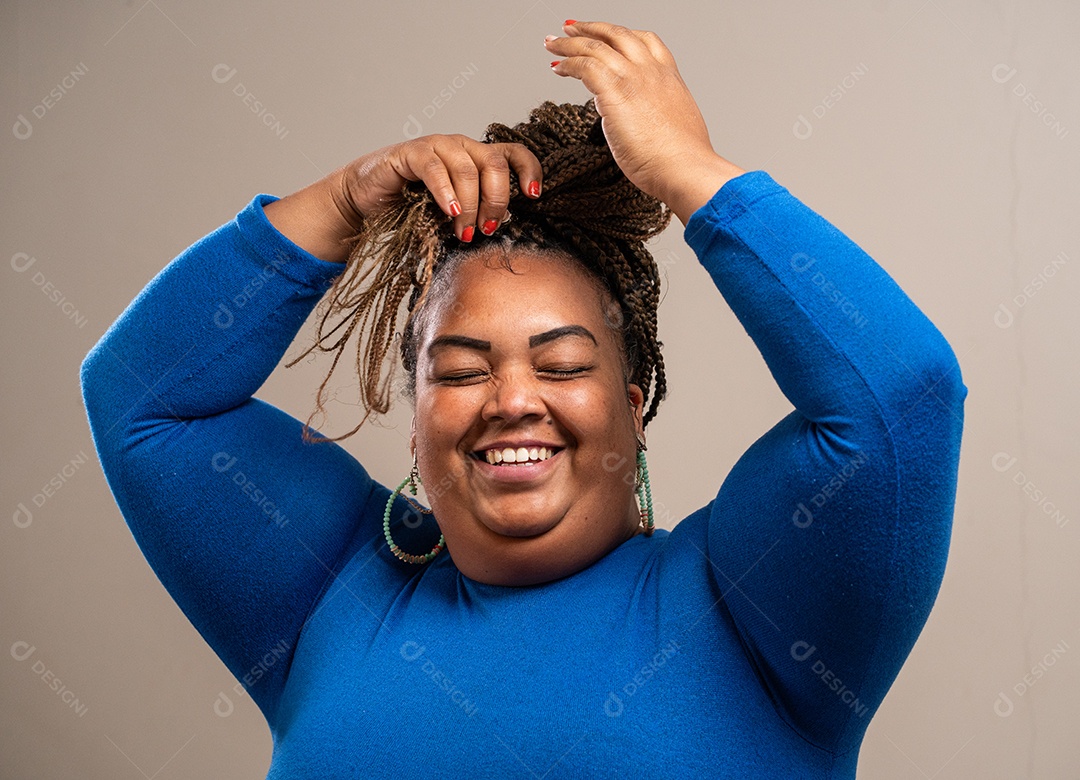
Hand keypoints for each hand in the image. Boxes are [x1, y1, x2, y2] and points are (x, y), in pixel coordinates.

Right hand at [338, 135, 542, 241]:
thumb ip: (476, 213)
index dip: (528, 171)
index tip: (533, 196)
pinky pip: (435, 169)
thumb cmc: (411, 206)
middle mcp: (461, 146)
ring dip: (471, 206)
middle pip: (494, 164)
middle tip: (487, 228)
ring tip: (462, 230)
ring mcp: (436, 147)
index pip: (513, 154)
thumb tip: (499, 228)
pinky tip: (449, 212)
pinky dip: (446, 193)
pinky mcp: (411, 153)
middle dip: (496, 200)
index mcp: (476, 157)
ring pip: (468, 169)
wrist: (366, 199)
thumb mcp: (453, 212)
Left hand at [546, 21, 744, 223]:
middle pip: (617, 34)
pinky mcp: (614, 92)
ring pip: (595, 46)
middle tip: (571, 28)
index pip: (646, 41)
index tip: (606, 35)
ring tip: (553, 44)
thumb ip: (660, 117)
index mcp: (668, 78)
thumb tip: (649, 124)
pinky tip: (557, 69)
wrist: (685, 168)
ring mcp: (633, 78)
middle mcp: (651, 71)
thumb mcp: (677, 127)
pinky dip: (567, 63)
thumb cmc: (682, 161)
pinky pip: (584, 66)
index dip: (622, 34)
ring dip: (570, 43)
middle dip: (591, 28)